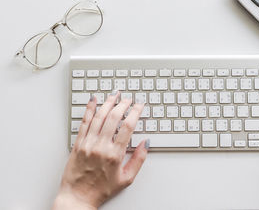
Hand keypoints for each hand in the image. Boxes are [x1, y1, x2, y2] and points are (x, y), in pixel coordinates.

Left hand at [53, 91, 148, 209]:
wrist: (78, 197)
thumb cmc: (101, 189)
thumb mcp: (127, 178)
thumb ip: (139, 159)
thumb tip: (146, 143)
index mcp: (115, 154)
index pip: (127, 126)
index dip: (135, 112)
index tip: (139, 105)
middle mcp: (101, 146)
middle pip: (114, 117)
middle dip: (123, 104)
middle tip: (129, 98)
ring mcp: (88, 144)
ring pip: (99, 117)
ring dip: (108, 103)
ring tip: (115, 95)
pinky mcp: (78, 144)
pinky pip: (84, 122)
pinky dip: (89, 109)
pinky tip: (93, 101)